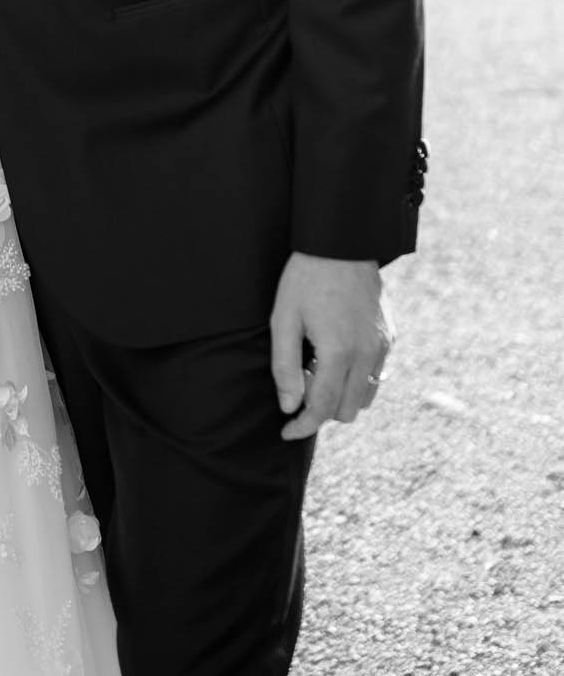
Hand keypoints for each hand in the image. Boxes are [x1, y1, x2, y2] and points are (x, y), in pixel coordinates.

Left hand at [269, 251, 394, 440]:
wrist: (342, 243)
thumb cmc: (305, 279)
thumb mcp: (283, 320)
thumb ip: (285, 367)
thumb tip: (289, 406)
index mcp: (339, 352)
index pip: (323, 409)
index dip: (302, 426)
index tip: (285, 432)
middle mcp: (367, 354)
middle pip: (346, 411)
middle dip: (321, 409)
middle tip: (299, 381)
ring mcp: (383, 346)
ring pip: (365, 397)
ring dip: (340, 395)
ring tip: (316, 366)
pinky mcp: (391, 337)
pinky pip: (376, 375)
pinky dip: (356, 378)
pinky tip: (335, 355)